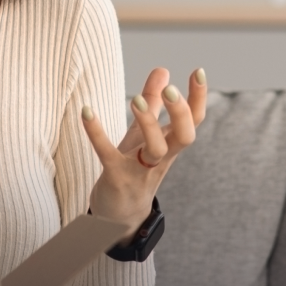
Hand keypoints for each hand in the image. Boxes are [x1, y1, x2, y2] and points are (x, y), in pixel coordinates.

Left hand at [81, 67, 206, 244]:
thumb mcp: (143, 134)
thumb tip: (162, 70)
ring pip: (155, 149)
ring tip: (135, 99)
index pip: (193, 122)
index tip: (199, 72)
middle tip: (171, 90)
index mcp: (169, 146)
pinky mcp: (116, 177)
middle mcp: (160, 159)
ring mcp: (140, 170)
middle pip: (184, 137)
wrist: (119, 215)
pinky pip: (108, 154)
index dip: (199, 98)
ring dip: (148, 124)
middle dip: (181, 114)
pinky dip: (96, 133)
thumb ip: (153, 102)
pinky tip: (86, 111)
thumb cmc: (133, 169)